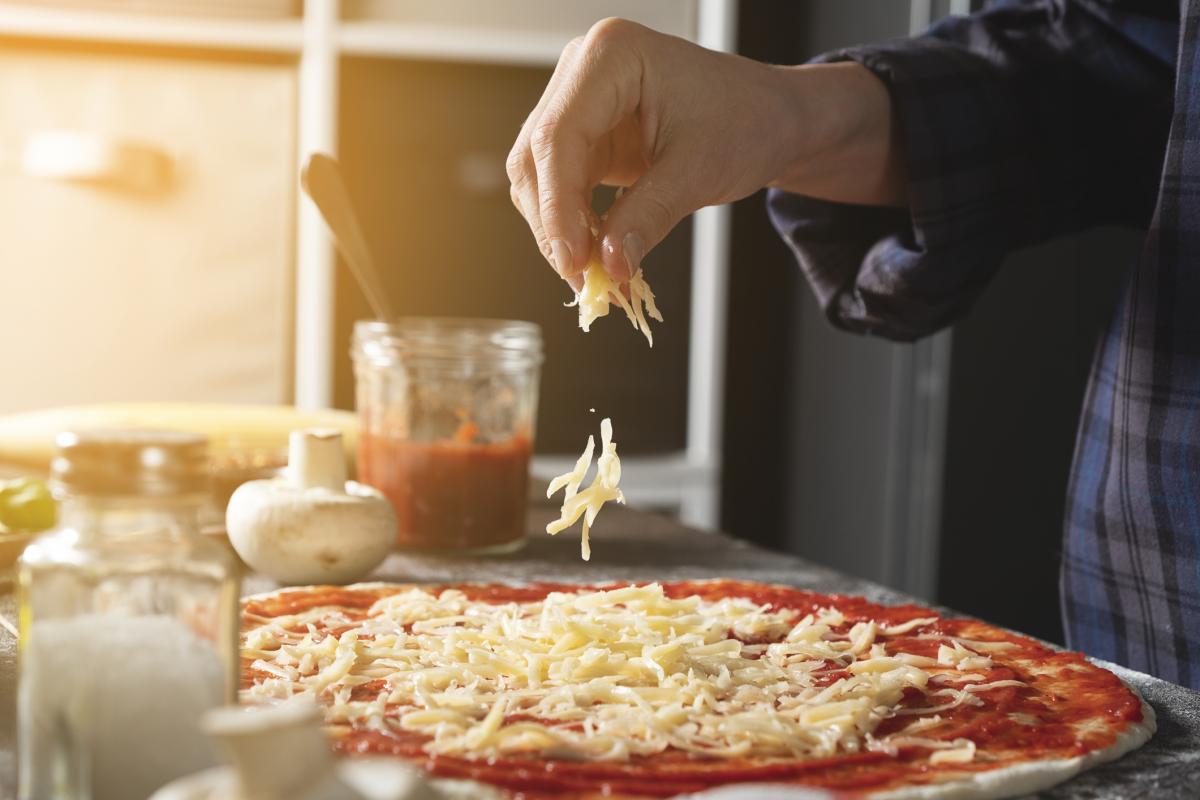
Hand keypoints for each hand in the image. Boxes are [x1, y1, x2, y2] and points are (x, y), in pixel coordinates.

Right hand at [507, 18, 904, 290]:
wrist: (769, 118)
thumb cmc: (747, 121)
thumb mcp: (700, 171)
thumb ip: (648, 215)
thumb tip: (608, 264)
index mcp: (612, 57)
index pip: (559, 135)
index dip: (557, 205)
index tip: (572, 259)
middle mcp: (583, 72)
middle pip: (538, 157)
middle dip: (555, 224)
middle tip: (582, 278)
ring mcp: (579, 103)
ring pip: (539, 177)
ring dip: (559, 231)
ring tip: (594, 275)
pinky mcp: (586, 136)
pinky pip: (560, 187)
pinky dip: (573, 226)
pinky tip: (595, 256)